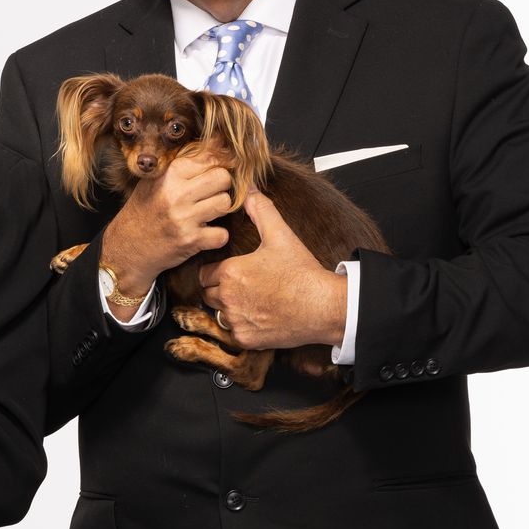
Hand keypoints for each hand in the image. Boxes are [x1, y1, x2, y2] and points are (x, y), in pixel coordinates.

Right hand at [100, 150, 234, 302]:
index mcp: (169, 174)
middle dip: (222, 186)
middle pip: (223, 177)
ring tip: (207, 213)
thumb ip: (184, 163)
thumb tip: (219, 141)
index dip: (217, 165)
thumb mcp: (156, 180)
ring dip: (220, 210)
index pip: (209, 157)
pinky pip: (222, 234)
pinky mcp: (190, 241)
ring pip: (225, 203)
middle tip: (211, 194)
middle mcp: (176, 194)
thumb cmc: (144, 210)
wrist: (126, 246)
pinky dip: (217, 236)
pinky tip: (205, 234)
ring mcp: (184, 218)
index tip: (213, 174)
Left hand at [198, 191, 347, 349]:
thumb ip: (261, 210)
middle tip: (243, 286)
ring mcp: (236, 320)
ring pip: (219, 314)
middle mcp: (227, 298)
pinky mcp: (246, 339)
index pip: (204, 274)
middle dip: (220, 289)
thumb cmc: (302, 272)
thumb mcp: (281, 235)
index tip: (232, 272)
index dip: (217, 272)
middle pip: (208, 295)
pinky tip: (260, 316)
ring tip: (252, 300)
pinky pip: (233, 332)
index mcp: (230, 273)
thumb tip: (249, 189)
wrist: (323, 306)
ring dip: (229, 309)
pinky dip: (243, 327)